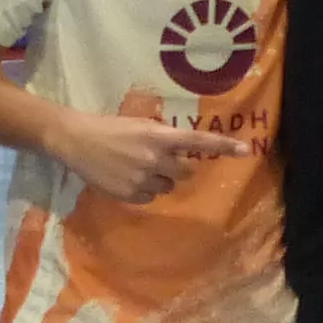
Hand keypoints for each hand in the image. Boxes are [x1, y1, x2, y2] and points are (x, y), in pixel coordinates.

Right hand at [54, 111, 247, 204]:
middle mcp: (154, 158)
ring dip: (159, 179)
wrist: (75, 140)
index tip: (246, 150)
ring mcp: (142, 178)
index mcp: (158, 136)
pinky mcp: (130, 194)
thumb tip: (181, 152)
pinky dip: (143, 190)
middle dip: (177, 167)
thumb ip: (163, 138)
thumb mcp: (140, 125)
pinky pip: (150, 197)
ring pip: (168, 186)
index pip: (198, 141)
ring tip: (135, 168)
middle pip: (186, 171)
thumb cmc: (109, 127)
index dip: (223, 145)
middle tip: (157, 159)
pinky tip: (126, 178)